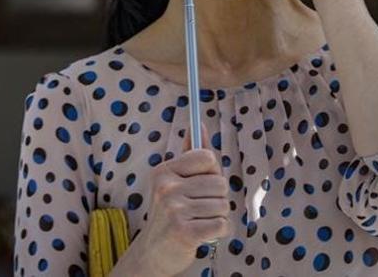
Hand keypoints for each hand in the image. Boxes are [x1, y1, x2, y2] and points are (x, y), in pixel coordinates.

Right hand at [116, 126, 229, 276]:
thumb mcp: (175, 181)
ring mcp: (174, 210)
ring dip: (218, 217)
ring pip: (223, 205)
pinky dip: (219, 232)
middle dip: (217, 198)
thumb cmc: (170, 214)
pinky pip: (222, 225)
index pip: (208, 157)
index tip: (200, 186)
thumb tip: (199, 125)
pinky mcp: (185, 232)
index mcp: (164, 171)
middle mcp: (166, 188)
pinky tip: (204, 235)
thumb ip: (190, 155)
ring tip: (199, 222)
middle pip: (220, 183)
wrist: (154, 253)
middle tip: (199, 209)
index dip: (212, 173)